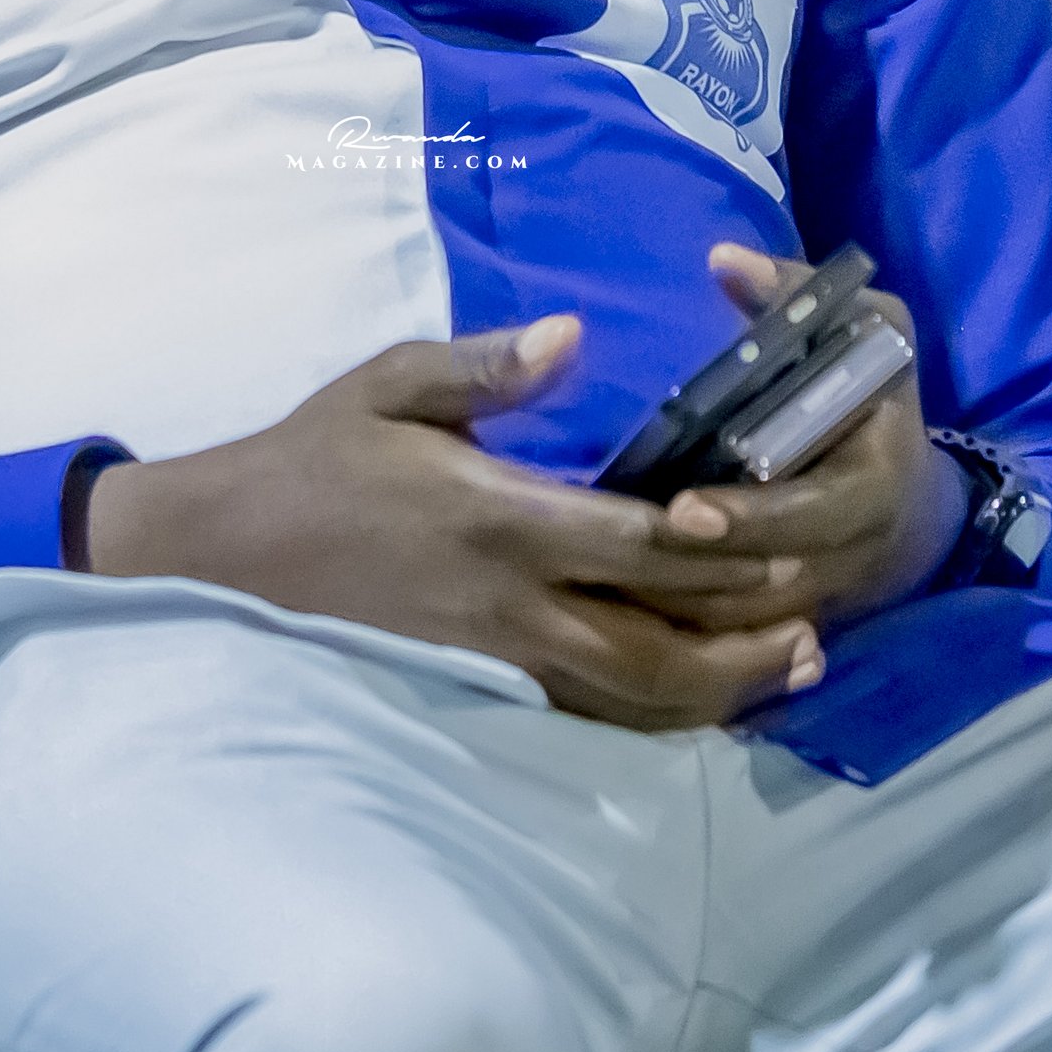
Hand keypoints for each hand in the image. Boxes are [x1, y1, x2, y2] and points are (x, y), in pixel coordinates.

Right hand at [81, 315, 828, 732]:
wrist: (230, 551)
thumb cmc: (314, 456)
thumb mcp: (389, 383)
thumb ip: (484, 366)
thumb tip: (570, 334)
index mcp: (495, 516)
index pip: (634, 543)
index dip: (717, 544)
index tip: (783, 532)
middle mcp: (508, 601)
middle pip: (654, 644)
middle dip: (745, 638)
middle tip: (820, 619)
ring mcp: (495, 657)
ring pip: (630, 697)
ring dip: (718, 688)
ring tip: (790, 666)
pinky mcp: (479, 686)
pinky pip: (586, 717)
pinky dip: (656, 715)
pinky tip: (702, 697)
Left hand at [614, 247, 965, 637]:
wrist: (915, 499)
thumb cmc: (874, 393)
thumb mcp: (867, 331)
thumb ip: (798, 294)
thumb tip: (723, 260)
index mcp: (873, 484)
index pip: (813, 516)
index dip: (751, 518)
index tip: (683, 510)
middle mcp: (851, 554)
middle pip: (769, 586)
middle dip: (694, 577)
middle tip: (617, 553)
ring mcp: (823, 600)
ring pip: (746, 629)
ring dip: (679, 616)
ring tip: (602, 588)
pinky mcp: (793, 628)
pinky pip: (738, 649)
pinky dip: (685, 638)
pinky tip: (621, 618)